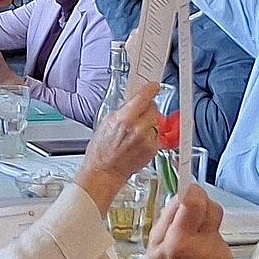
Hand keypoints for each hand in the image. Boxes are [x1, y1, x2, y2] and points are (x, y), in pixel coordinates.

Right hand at [76, 78, 163, 201]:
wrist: (104, 172)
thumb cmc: (101, 150)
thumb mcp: (106, 122)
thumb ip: (123, 110)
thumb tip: (134, 101)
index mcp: (125, 119)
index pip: (144, 97)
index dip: (150, 90)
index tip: (153, 86)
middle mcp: (138, 129)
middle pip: (153, 108)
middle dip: (146, 109)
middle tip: (137, 115)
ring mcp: (147, 140)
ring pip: (156, 122)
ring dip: (149, 123)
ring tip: (135, 133)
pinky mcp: (153, 150)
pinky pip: (156, 135)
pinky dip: (150, 136)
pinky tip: (138, 142)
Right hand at [141, 184, 232, 258]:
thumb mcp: (152, 244)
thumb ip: (167, 217)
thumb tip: (182, 193)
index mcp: (179, 244)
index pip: (195, 203)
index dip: (191, 191)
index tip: (185, 189)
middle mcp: (203, 247)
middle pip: (212, 207)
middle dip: (200, 203)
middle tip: (187, 211)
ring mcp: (218, 253)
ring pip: (216, 220)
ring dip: (203, 221)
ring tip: (189, 237)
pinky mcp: (227, 257)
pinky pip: (218, 234)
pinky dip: (208, 235)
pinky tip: (197, 250)